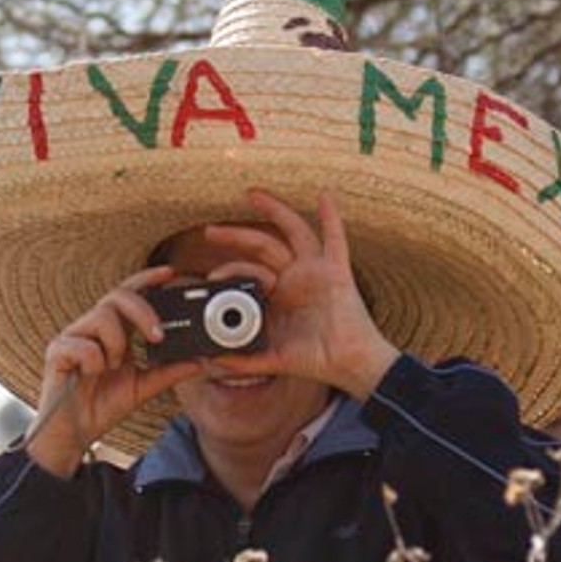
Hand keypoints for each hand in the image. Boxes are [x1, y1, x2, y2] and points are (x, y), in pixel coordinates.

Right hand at [26, 267, 202, 475]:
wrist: (75, 434)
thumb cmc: (103, 405)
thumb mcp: (144, 388)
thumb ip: (169, 372)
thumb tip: (200, 361)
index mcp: (114, 331)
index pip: (130, 295)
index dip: (148, 279)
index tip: (170, 274)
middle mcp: (93, 327)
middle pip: (117, 296)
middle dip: (142, 311)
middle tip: (157, 337)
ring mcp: (73, 337)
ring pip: (102, 317)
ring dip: (117, 344)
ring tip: (113, 367)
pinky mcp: (57, 351)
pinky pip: (82, 345)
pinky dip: (94, 362)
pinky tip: (91, 375)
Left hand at [198, 189, 399, 398]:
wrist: (350, 366)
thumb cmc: (318, 360)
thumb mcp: (274, 358)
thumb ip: (245, 361)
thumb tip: (212, 361)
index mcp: (279, 295)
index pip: (249, 273)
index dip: (229, 271)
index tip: (210, 277)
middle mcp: (296, 277)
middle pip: (263, 246)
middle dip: (236, 236)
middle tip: (211, 230)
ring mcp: (316, 272)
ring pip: (293, 233)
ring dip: (275, 211)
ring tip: (253, 195)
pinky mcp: (337, 273)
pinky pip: (335, 239)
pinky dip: (331, 217)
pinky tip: (324, 196)